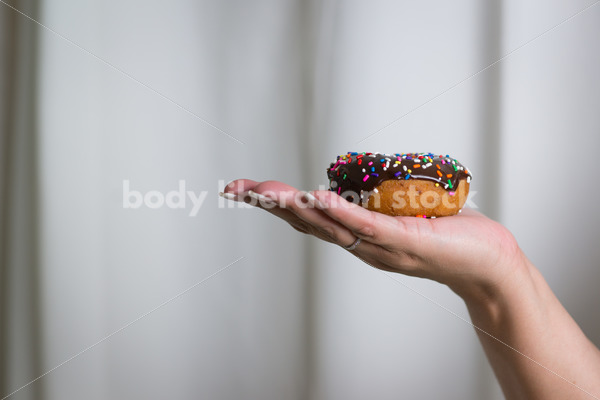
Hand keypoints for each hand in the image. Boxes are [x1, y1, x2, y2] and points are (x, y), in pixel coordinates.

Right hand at [223, 179, 525, 300]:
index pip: (308, 219)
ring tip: (270, 192)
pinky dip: (341, 212)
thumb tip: (358, 181)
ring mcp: (381, 245)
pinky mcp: (405, 241)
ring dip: (298, 207)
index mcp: (357, 236)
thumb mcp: (402, 211)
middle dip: (271, 205)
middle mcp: (361, 245)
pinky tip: (320, 197)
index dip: (274, 204)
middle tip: (238, 189)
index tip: (243, 189)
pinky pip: (368, 227)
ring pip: (331, 226)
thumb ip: (376, 202)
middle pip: (308, 224)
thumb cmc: (448, 235)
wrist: (488, 263)